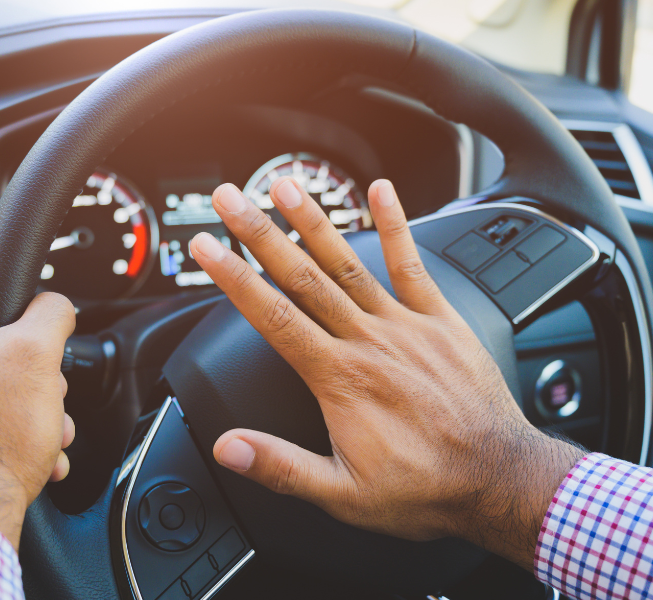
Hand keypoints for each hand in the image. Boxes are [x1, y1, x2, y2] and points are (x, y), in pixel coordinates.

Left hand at [0, 292, 75, 549]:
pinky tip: (29, 455)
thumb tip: (53, 304)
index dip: (14, 318)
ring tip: (46, 433)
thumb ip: (50, 312)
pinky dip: (2, 439)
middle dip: (29, 381)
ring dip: (24, 413)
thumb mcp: (38, 353)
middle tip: (47, 398)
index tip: (34, 339)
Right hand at [190, 178, 584, 569]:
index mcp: (339, 378)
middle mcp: (368, 341)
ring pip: (348, 263)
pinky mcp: (440, 320)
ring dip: (314, 221)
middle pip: (302, 278)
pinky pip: (413, 265)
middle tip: (231, 199)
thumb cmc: (423, 487)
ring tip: (285, 186)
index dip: (234, 278)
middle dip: (260, 234)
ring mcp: (405, 325)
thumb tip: (230, 449)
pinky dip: (396, 227)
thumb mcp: (343, 494)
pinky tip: (382, 192)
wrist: (497, 479)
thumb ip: (282, 467)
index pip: (273, 316)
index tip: (207, 248)